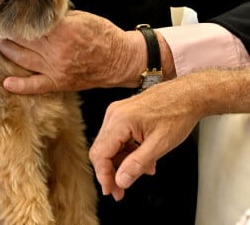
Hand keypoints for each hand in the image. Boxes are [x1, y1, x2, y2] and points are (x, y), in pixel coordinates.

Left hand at [0, 10, 143, 93]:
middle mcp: (56, 50)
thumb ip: (56, 16)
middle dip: (1, 33)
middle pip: (20, 40)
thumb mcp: (80, 17)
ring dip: (4, 52)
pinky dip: (20, 85)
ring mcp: (56, 68)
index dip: (10, 18)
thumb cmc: (102, 34)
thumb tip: (33, 10)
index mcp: (62, 30)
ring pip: (23, 59)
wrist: (121, 59)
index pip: (28, 22)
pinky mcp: (59, 82)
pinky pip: (36, 85)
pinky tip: (5, 82)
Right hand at [88, 81, 200, 200]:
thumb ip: (137, 164)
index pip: (101, 153)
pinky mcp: (122, 112)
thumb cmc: (177, 115)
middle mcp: (114, 114)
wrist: (186, 95)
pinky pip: (116, 136)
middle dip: (110, 172)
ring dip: (121, 162)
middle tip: (121, 191)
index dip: (104, 175)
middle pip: (101, 149)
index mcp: (121, 120)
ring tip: (143, 171)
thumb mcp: (160, 145)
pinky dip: (126, 151)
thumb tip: (121, 180)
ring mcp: (117, 112)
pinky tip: (142, 158)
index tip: (112, 192)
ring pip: (108, 144)